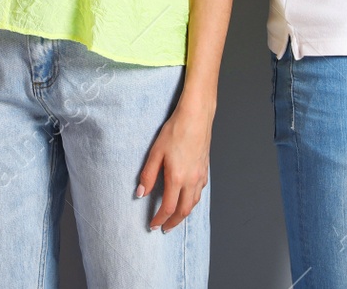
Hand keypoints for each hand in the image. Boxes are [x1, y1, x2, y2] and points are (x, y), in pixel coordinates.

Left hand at [136, 101, 210, 232]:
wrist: (196, 117)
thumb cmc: (175, 131)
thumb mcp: (155, 152)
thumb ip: (148, 175)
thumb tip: (140, 193)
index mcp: (177, 178)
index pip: (168, 208)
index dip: (159, 219)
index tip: (153, 225)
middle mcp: (191, 181)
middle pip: (183, 211)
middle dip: (173, 223)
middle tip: (164, 228)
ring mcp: (200, 176)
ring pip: (194, 203)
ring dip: (184, 214)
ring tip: (174, 218)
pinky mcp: (205, 169)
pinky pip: (200, 192)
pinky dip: (192, 201)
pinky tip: (187, 198)